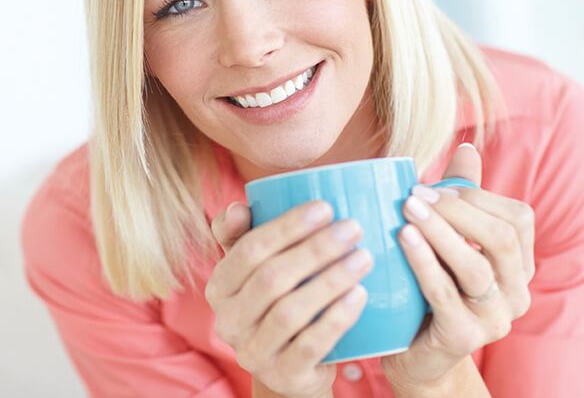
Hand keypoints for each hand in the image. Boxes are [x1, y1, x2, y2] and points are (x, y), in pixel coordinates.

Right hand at [205, 199, 372, 397]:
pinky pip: (310, 346)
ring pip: (290, 312)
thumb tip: (237, 208)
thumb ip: (242, 235)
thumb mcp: (256, 267)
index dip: (287, 227)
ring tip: (363, 257)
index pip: (249, 249)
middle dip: (316, 249)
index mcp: (219, 286)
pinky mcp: (283, 376)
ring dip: (330, 280)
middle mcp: (229, 321)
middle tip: (353, 228)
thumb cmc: (276, 299)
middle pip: (271, 278)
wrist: (290, 365)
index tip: (326, 207)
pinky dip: (336, 318)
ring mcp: (253, 353)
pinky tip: (360, 294)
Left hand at [381, 143, 534, 392]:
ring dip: (440, 232)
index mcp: (519, 263)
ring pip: (476, 267)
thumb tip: (467, 147)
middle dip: (457, 210)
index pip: (517, 217)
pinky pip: (446, 294)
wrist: (418, 350)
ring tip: (407, 210)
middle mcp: (516, 291)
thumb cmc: (434, 283)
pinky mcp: (466, 337)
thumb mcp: (450, 238)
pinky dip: (424, 262)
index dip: (475, 197)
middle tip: (415, 195)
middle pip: (502, 239)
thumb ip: (462, 196)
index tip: (431, 187)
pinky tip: (403, 238)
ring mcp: (495, 318)